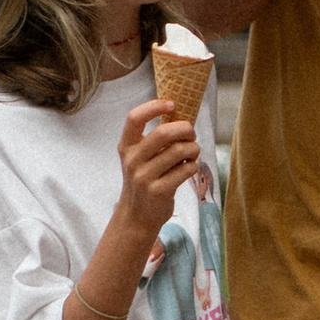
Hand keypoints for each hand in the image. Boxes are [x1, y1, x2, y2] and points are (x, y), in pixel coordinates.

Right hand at [115, 99, 196, 234]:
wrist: (136, 216)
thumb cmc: (143, 180)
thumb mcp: (139, 158)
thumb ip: (153, 140)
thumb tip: (181, 116)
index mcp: (126, 146)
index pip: (135, 118)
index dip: (154, 107)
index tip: (172, 104)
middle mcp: (133, 160)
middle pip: (164, 132)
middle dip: (185, 129)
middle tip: (191, 134)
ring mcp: (144, 176)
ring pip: (179, 150)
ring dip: (193, 149)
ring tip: (192, 153)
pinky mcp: (159, 190)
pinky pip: (185, 169)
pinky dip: (193, 166)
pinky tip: (189, 168)